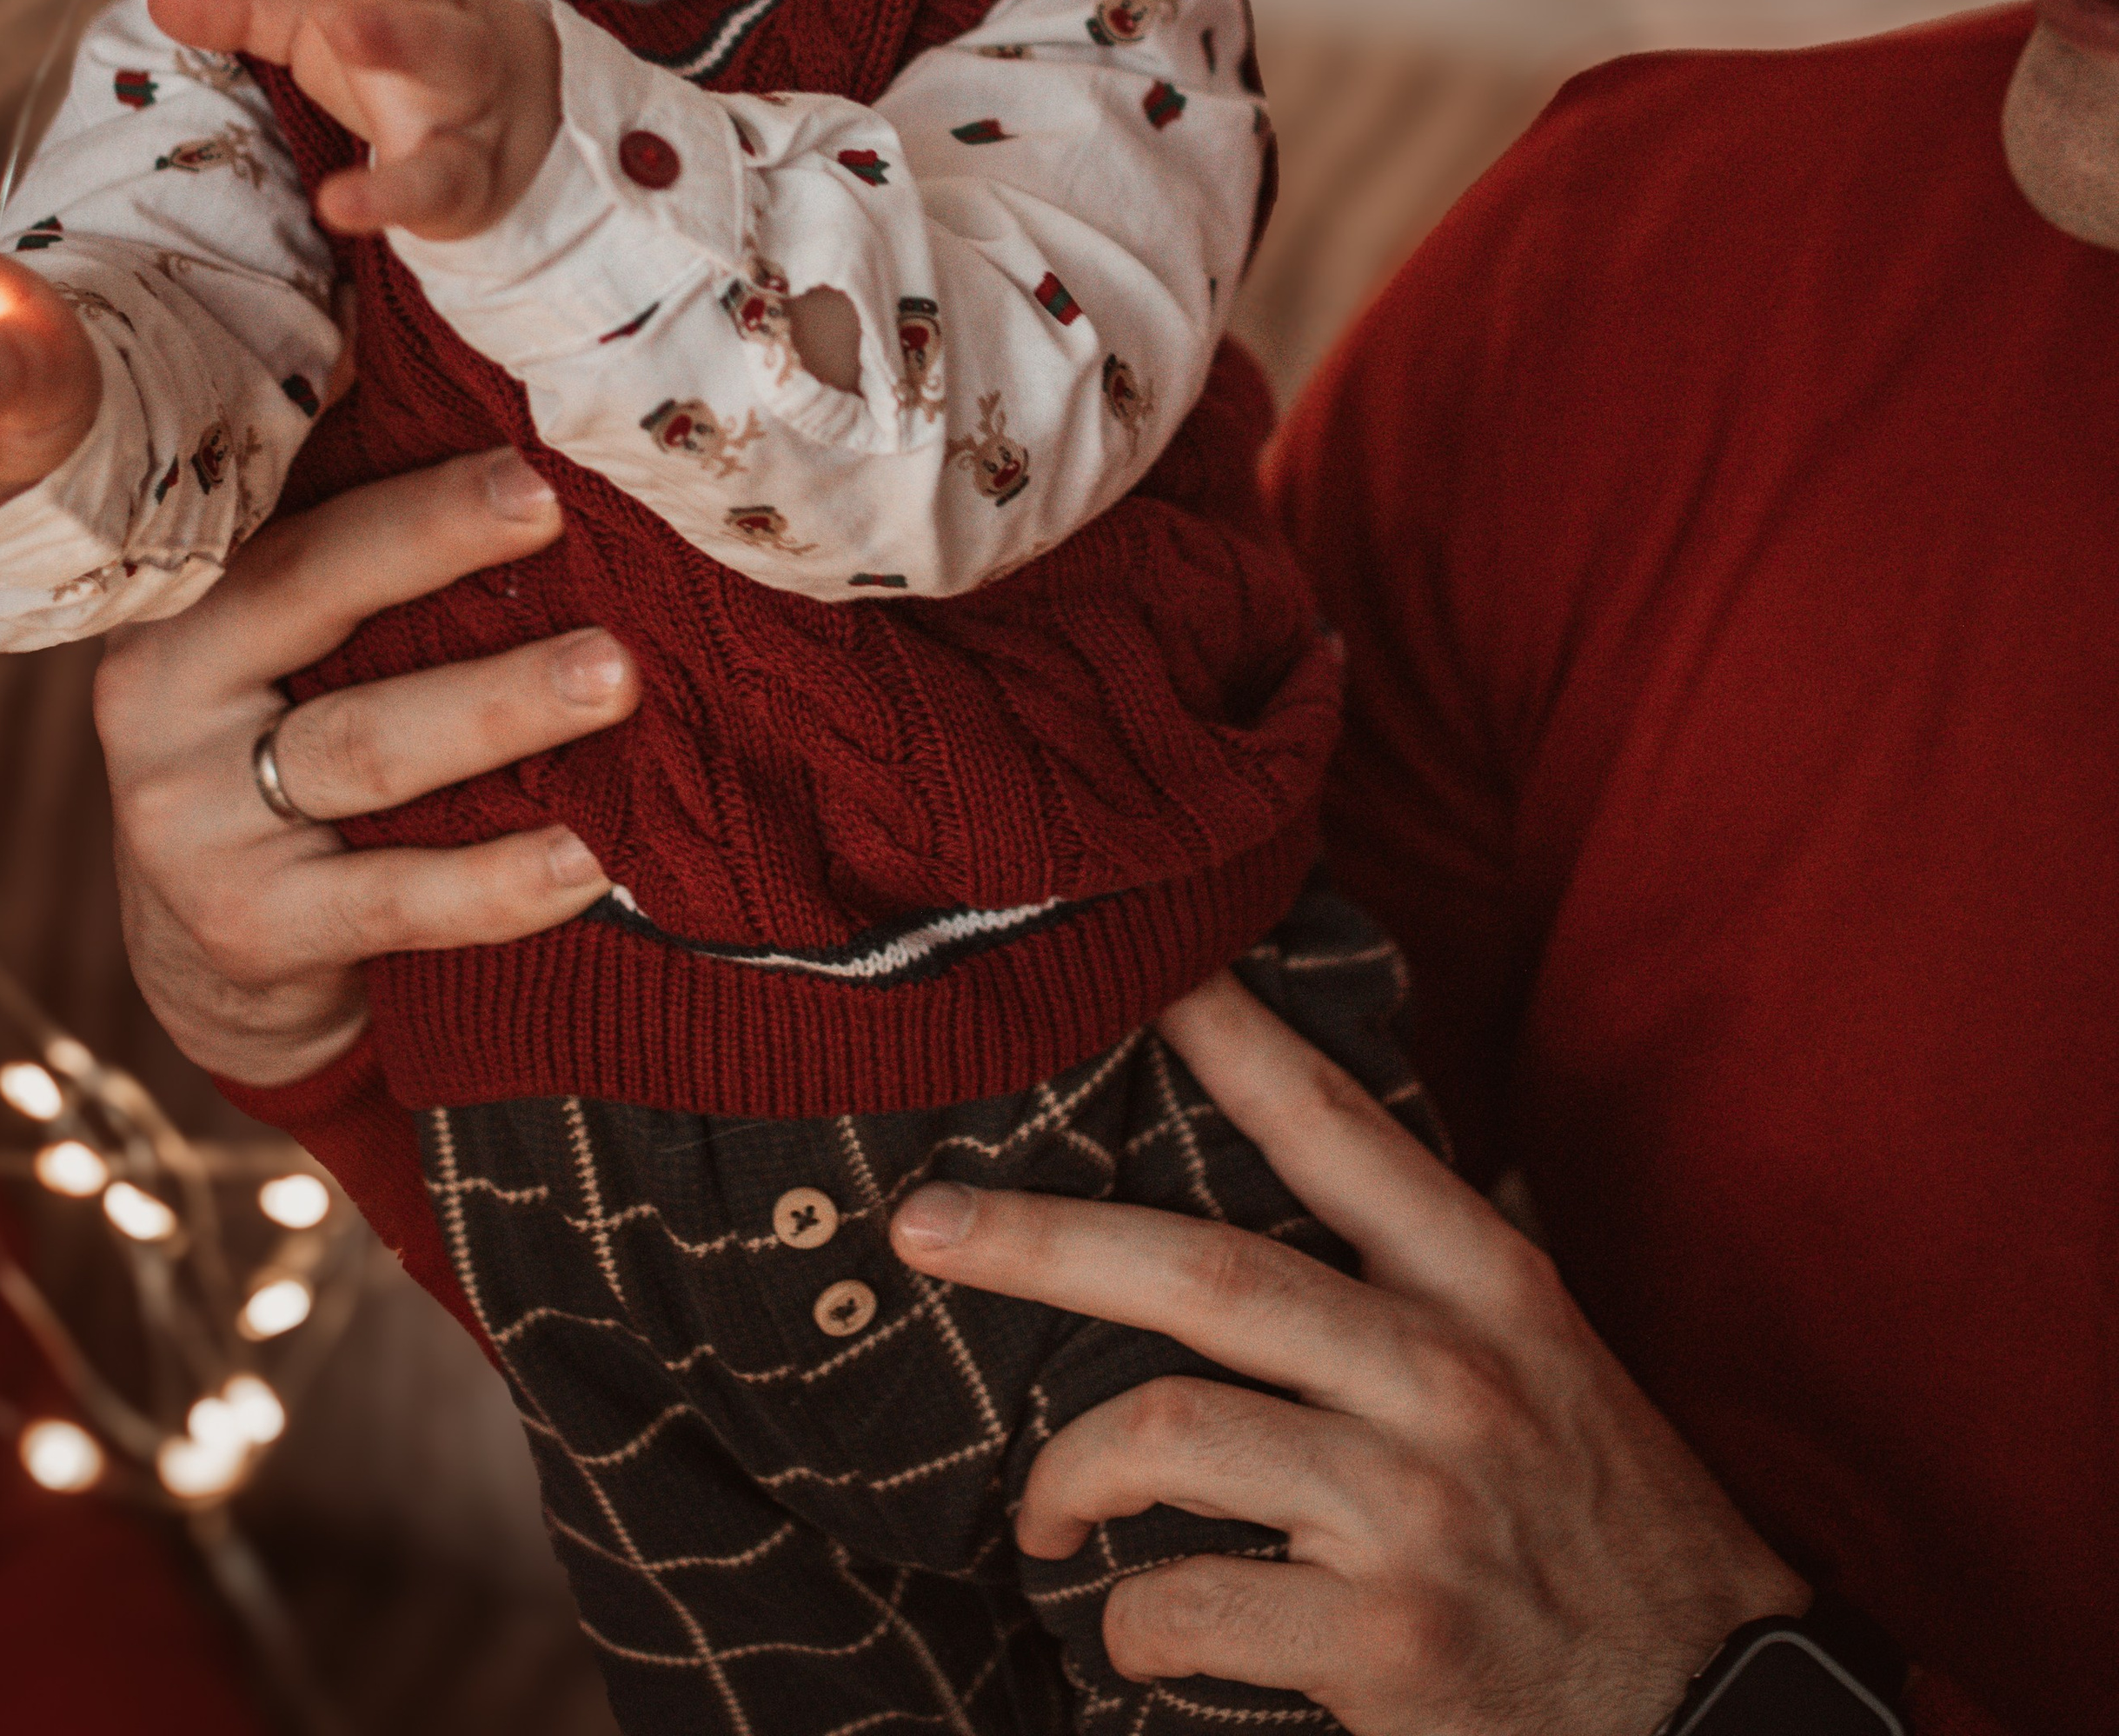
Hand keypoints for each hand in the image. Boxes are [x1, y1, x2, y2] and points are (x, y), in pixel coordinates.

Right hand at [97, 450, 636, 1083]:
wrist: (199, 948)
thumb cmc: (280, 739)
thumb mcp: (276, 639)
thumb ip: (351, 535)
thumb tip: (473, 416)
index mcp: (180, 601)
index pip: (298, 523)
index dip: (412, 493)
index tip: (526, 461)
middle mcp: (161, 699)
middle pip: (314, 595)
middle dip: (443, 542)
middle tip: (557, 506)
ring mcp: (192, 824)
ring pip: (368, 746)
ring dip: (502, 707)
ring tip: (615, 678)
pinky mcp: (248, 929)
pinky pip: (396, 897)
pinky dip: (503, 879)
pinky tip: (591, 855)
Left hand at [150, 0, 560, 240]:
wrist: (526, 132)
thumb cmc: (408, 63)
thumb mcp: (321, 24)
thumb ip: (242, 7)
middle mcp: (438, 13)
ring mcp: (464, 91)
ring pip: (448, 48)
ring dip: (396, 32)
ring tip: (337, 26)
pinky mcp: (467, 175)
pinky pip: (440, 178)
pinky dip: (392, 193)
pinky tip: (336, 204)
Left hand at [890, 972, 1803, 1734]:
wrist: (1712, 1708)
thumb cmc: (1597, 1522)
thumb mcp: (1541, 1362)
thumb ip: (1419, 1277)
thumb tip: (1273, 1178)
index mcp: (1486, 1286)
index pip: (1337, 1131)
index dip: (1235, 1038)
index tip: (1142, 972)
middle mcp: (1448, 1375)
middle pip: (1207, 1274)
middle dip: (1041, 1241)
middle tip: (923, 1226)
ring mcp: (1417, 1509)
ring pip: (1174, 1434)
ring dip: (1068, 1473)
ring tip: (1039, 1513)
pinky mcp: (1388, 1641)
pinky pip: (1191, 1599)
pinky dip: (1132, 1618)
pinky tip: (1137, 1627)